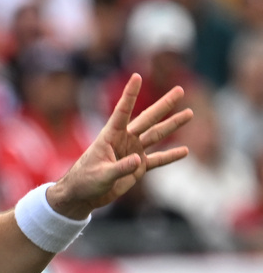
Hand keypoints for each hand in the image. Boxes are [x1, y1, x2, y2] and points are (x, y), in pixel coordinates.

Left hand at [48, 73, 192, 218]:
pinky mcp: (137, 168)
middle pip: (147, 119)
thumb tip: (139, 159)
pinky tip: (184, 150)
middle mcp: (123, 140)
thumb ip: (120, 167)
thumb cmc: (85, 181)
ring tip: (189, 113)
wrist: (83, 196)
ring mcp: (132, 152)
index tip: (137, 76)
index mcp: (110, 136)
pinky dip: (170, 156)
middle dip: (164, 105)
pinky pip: (157, 160)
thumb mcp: (101, 175)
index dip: (130, 94)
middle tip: (180, 90)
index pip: (122, 111)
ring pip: (156, 135)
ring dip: (173, 125)